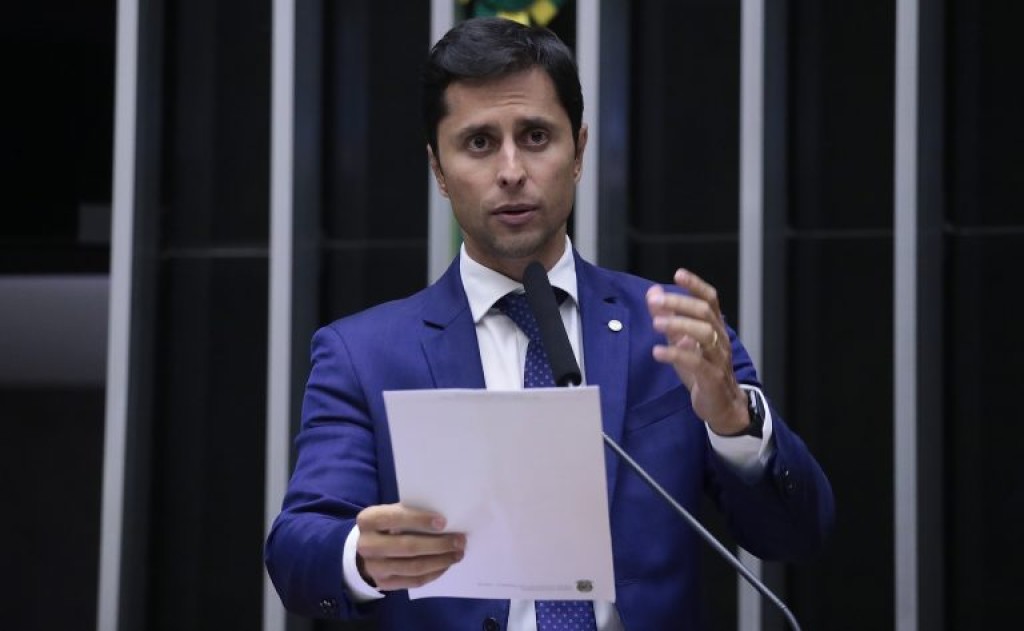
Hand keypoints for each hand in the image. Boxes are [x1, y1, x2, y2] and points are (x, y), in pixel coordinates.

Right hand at [355, 503, 465, 590]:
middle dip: (438, 544)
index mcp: (369, 520)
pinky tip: (446, 565)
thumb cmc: (388, 524)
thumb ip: (412, 513)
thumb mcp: (393, 512)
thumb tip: (445, 522)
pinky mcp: (384, 584)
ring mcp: (374, 568)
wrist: (368, 548)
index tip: (443, 522)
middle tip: (459, 541)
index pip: (396, 518)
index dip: (420, 520)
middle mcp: (367, 545)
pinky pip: (414, 581)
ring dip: (440, 561)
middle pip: (408, 547)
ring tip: (457, 554)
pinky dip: (434, 573)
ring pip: (414, 567)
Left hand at [647, 268, 748, 435]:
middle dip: (680, 303)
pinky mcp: (712, 378)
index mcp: (714, 328)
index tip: (679, 274)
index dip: (696, 285)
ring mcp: (718, 358)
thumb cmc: (702, 371)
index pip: (710, 300)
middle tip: (655, 301)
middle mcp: (719, 339)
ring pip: (705, 334)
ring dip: (679, 325)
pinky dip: (676, 355)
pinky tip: (657, 352)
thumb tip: (653, 293)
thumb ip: (669, 318)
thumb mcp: (682, 342)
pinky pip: (697, 363)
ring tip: (656, 323)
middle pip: (705, 313)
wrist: (722, 406)